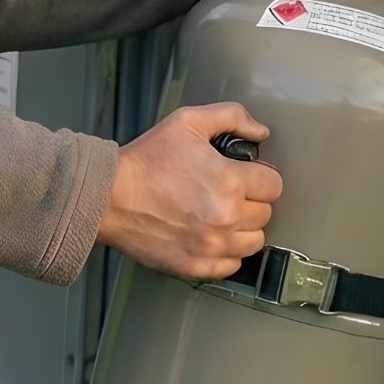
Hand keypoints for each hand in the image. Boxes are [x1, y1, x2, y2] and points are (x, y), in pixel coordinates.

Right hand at [96, 102, 282, 281]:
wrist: (110, 197)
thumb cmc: (146, 161)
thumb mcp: (187, 122)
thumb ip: (231, 117)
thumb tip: (260, 132)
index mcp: (230, 181)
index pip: (273, 185)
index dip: (259, 176)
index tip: (244, 175)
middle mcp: (227, 217)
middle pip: (266, 214)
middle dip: (250, 200)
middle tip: (226, 192)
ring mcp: (213, 246)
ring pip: (254, 241)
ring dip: (243, 228)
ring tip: (220, 215)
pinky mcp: (198, 266)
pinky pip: (232, 265)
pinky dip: (226, 252)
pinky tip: (210, 236)